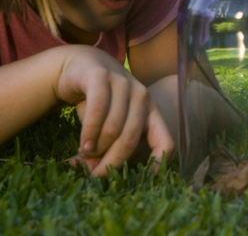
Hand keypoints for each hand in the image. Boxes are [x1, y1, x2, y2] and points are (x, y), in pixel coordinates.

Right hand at [54, 46, 173, 174]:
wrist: (81, 67)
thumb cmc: (100, 102)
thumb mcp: (109, 125)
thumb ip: (109, 148)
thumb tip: (98, 174)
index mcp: (151, 111)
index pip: (166, 142)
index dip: (158, 164)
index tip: (141, 182)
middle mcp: (142, 96)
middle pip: (131, 140)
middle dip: (112, 163)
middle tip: (95, 175)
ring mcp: (123, 83)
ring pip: (113, 128)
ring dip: (96, 148)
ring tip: (85, 154)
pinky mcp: (101, 77)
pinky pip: (98, 110)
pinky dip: (89, 132)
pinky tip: (83, 144)